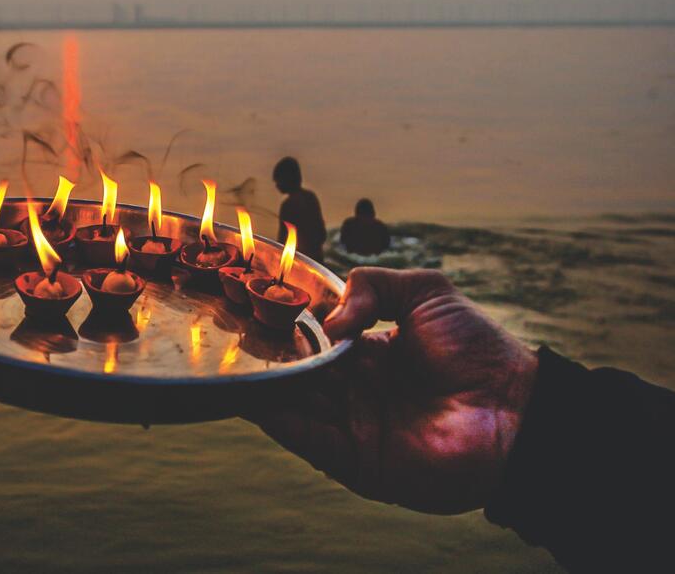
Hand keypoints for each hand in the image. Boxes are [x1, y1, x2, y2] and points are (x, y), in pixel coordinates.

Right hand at [249, 268, 537, 513]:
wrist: (518, 408)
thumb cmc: (478, 348)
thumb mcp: (426, 292)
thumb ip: (374, 284)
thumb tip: (330, 319)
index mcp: (368, 355)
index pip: (313, 342)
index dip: (284, 327)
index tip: (249, 307)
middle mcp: (355, 391)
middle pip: (297, 375)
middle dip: (265, 358)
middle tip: (227, 337)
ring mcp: (354, 427)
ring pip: (295, 406)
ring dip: (264, 388)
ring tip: (228, 366)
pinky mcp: (358, 460)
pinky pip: (310, 440)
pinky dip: (280, 422)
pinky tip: (255, 400)